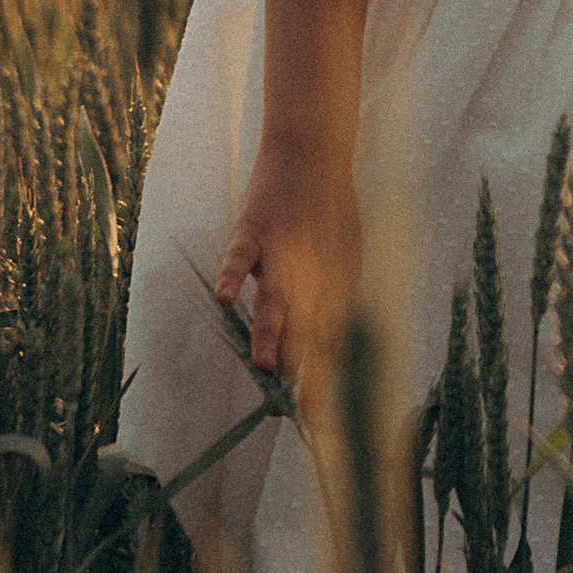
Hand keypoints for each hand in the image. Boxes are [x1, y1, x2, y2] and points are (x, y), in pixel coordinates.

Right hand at [213, 134, 359, 398]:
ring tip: (266, 365)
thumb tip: (334, 350)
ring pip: (276, 298)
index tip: (319, 420)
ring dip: (273, 331)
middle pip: (306, 327)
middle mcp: (309, 274)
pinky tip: (227, 300)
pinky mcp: (253, 229)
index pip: (328, 341)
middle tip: (299, 408)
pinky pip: (241, 258)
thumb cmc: (328, 211)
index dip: (323, 379)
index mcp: (331, 286)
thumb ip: (334, 300)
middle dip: (303, 368)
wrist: (313, 152)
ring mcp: (281, 252)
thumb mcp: (344, 256)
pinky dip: (234, 277)